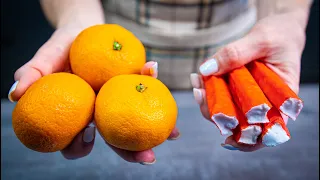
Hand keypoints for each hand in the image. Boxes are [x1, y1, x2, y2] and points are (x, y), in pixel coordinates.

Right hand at [8, 25, 179, 162]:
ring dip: (157, 131)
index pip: (78, 139)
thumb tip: (15, 92)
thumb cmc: (63, 46)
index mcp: (80, 113)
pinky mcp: (133, 84)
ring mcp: (120, 100)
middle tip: (147, 159)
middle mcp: (102, 111)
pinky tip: (158, 79)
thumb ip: (33, 73)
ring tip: (172, 135)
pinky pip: (146, 89)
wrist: (83, 27)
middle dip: (132, 152)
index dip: (81, 147)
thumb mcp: (47, 57)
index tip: (89, 136)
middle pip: (116, 139)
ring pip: (138, 121)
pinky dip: (153, 85)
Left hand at [190, 12, 304, 151]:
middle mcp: (264, 106)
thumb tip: (207, 70)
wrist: (278, 30)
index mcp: (282, 102)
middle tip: (200, 94)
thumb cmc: (279, 36)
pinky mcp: (236, 92)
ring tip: (197, 81)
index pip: (266, 131)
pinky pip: (220, 96)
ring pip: (226, 112)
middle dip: (216, 115)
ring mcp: (248, 100)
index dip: (246, 139)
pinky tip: (199, 78)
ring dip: (208, 101)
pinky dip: (208, 90)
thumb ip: (236, 53)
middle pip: (240, 125)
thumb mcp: (261, 40)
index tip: (226, 133)